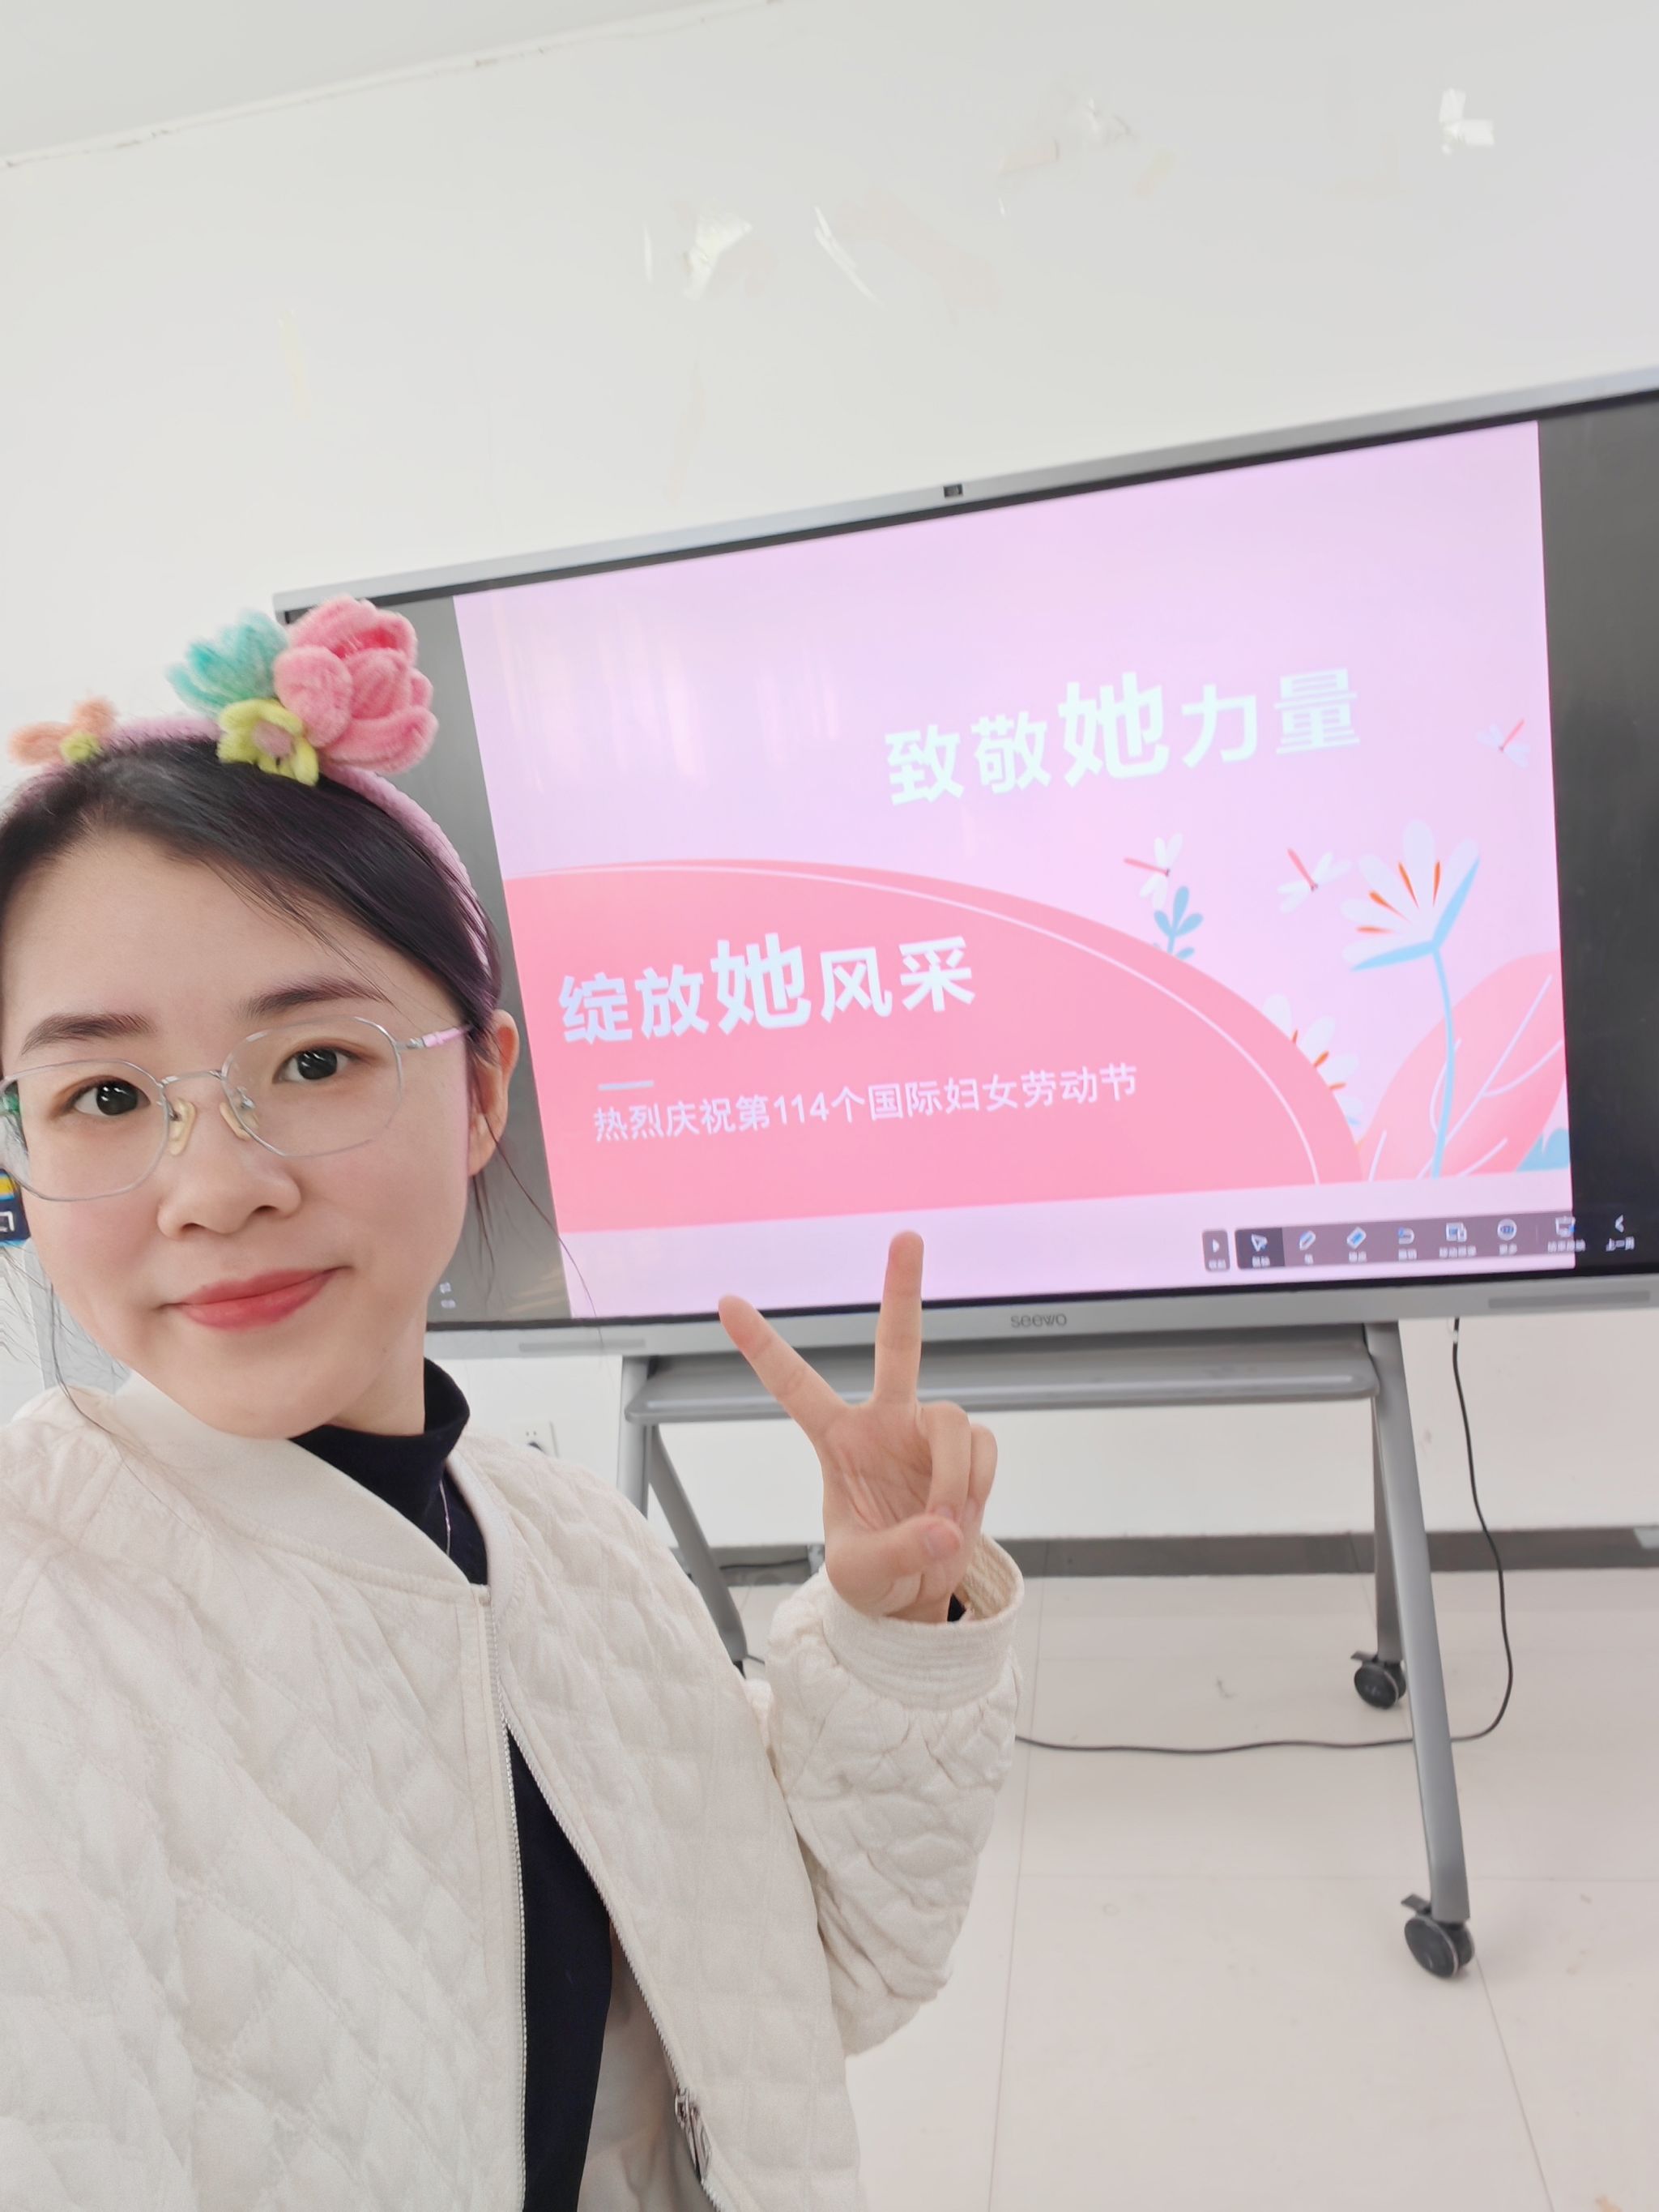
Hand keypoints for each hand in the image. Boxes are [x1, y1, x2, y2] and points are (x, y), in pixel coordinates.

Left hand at [718, 1231, 997, 1623]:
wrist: (916, 1594)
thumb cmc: (871, 1574)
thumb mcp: (860, 1575)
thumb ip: (898, 1551)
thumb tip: (945, 1528)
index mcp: (836, 1439)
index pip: (793, 1383)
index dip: (760, 1344)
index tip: (726, 1302)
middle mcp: (884, 1422)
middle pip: (897, 1344)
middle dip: (903, 1289)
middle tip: (906, 1237)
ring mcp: (928, 1432)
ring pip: (953, 1419)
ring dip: (952, 1476)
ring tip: (941, 1523)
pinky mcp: (969, 1450)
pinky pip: (984, 1451)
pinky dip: (976, 1488)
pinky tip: (960, 1515)